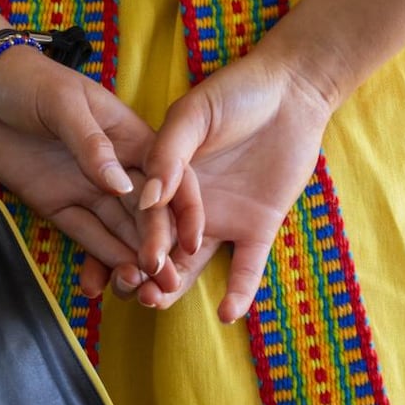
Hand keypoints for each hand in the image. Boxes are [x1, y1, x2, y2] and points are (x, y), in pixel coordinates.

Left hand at [0, 46, 201, 279]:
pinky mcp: (59, 205)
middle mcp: (117, 167)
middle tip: (165, 278)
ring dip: (134, 259)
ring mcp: (88, 188)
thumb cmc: (31, 81)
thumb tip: (122, 186)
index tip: (191, 242)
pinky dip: (100, 259)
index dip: (184, 208)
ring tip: (144, 291)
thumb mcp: (64, 103)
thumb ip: (92, 144)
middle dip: (158, 244)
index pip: (168, 176)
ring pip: (119, 229)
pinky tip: (114, 281)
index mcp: (131, 136)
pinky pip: (85, 235)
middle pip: (146, 210)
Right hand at [105, 0, 404, 320]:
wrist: (291, 91)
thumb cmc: (236, 93)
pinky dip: (239, 291)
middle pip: (159, 247)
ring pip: (192, 264)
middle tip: (134, 293)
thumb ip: (169, 153)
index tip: (112, 267)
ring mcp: (223, 219)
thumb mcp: (193, 114)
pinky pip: (247, 266)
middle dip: (143, 273)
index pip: (138, 216)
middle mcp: (188, 205)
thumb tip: (147, 198)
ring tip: (159, 304)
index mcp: (164, 177)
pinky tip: (227, 313)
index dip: (123, 241)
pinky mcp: (259, 227)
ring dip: (176, 287)